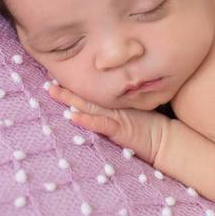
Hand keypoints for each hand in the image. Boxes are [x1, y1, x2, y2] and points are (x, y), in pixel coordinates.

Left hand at [48, 83, 167, 164]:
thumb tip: (105, 96)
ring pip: (89, 106)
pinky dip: (87, 120)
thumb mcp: (134, 113)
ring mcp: (116, 117)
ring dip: (70, 99)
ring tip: (53, 91)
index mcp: (115, 104)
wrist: (166, 140)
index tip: (58, 74)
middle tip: (48, 77)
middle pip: (86, 96)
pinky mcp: (119, 129)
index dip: (76, 85)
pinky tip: (73, 117)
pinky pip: (101, 124)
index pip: (92, 93)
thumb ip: (120, 105)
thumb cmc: (150, 128)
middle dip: (67, 88)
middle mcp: (113, 108)